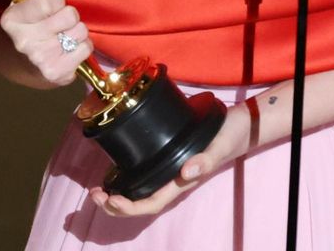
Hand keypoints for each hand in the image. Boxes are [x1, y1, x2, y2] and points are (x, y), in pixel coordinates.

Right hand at [0, 0, 92, 85]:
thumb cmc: (31, 18)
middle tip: (58, 22)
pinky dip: (82, 47)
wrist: (24, 62)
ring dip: (76, 32)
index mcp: (11, 19)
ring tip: (63, 35)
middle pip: (70, 16)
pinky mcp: (55, 73)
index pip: (51, 1)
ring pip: (80, 32)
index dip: (57, 1)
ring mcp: (39, 59)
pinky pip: (86, 49)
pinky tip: (68, 49)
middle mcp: (22, 41)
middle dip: (69, 16)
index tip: (50, 6)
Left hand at [88, 99, 254, 217]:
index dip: (128, 207)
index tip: (110, 198)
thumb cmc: (228, 137)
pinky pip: (143, 178)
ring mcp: (169, 173)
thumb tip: (186, 173)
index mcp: (182, 182)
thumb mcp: (219, 146)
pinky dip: (125, 181)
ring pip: (139, 194)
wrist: (238, 126)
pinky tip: (114, 174)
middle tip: (94, 194)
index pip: (150, 204)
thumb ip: (206, 160)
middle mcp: (173, 181)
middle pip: (140, 204)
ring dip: (117, 196)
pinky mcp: (167, 161)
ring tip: (97, 190)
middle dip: (115, 205)